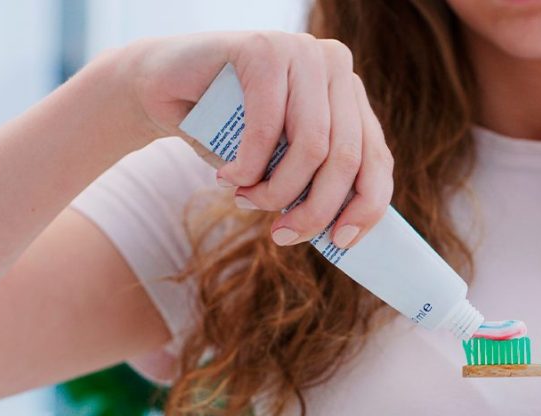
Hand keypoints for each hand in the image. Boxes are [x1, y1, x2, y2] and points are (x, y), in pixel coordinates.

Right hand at [124, 31, 391, 246]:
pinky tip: (229, 178)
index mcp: (351, 96)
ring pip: (312, 146)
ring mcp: (302, 51)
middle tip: (283, 234)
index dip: (365, 207)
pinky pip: (269, 125)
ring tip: (246, 201)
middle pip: (346, 158)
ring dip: (276, 190)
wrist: (163, 89)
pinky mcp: (264, 48)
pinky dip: (249, 165)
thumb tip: (345, 236)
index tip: (340, 242)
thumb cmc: (229, 136)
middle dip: (314, 209)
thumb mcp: (283, 166)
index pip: (377, 159)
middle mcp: (335, 67)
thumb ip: (317, 187)